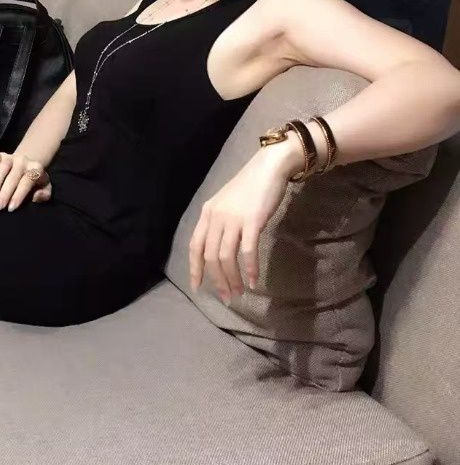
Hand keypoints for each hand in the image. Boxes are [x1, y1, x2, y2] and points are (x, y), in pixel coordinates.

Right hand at [0, 151, 51, 210]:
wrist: (29, 165)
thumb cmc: (36, 182)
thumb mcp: (45, 188)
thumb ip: (45, 194)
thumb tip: (35, 197)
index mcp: (36, 169)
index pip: (27, 181)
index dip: (19, 195)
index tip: (11, 208)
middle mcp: (24, 161)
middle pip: (14, 176)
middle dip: (5, 192)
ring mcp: (12, 157)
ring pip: (3, 166)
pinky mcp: (2, 155)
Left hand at [189, 139, 301, 301]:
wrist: (269, 167)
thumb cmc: (250, 186)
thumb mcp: (226, 204)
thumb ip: (220, 223)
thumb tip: (220, 251)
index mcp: (207, 213)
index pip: (195, 246)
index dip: (195, 269)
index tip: (197, 287)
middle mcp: (216, 217)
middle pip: (210, 257)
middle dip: (217, 281)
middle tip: (227, 297)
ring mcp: (233, 218)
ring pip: (226, 257)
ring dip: (232, 279)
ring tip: (239, 293)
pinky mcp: (252, 221)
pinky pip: (247, 251)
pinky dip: (250, 269)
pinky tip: (254, 281)